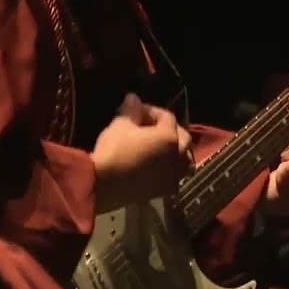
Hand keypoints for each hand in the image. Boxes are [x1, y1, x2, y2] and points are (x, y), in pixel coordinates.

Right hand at [90, 93, 192, 212]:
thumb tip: (133, 98)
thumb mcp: (120, 125)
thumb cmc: (114, 150)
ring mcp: (173, 176)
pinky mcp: (164, 191)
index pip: (167, 117)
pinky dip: (171, 171)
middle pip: (183, 138)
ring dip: (177, 152)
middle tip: (152, 127)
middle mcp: (177, 157)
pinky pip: (175, 178)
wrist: (103, 184)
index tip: (137, 110)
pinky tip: (158, 168)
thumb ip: (131, 110)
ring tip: (162, 149)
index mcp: (169, 138)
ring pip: (185, 161)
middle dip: (170, 129)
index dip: (152, 110)